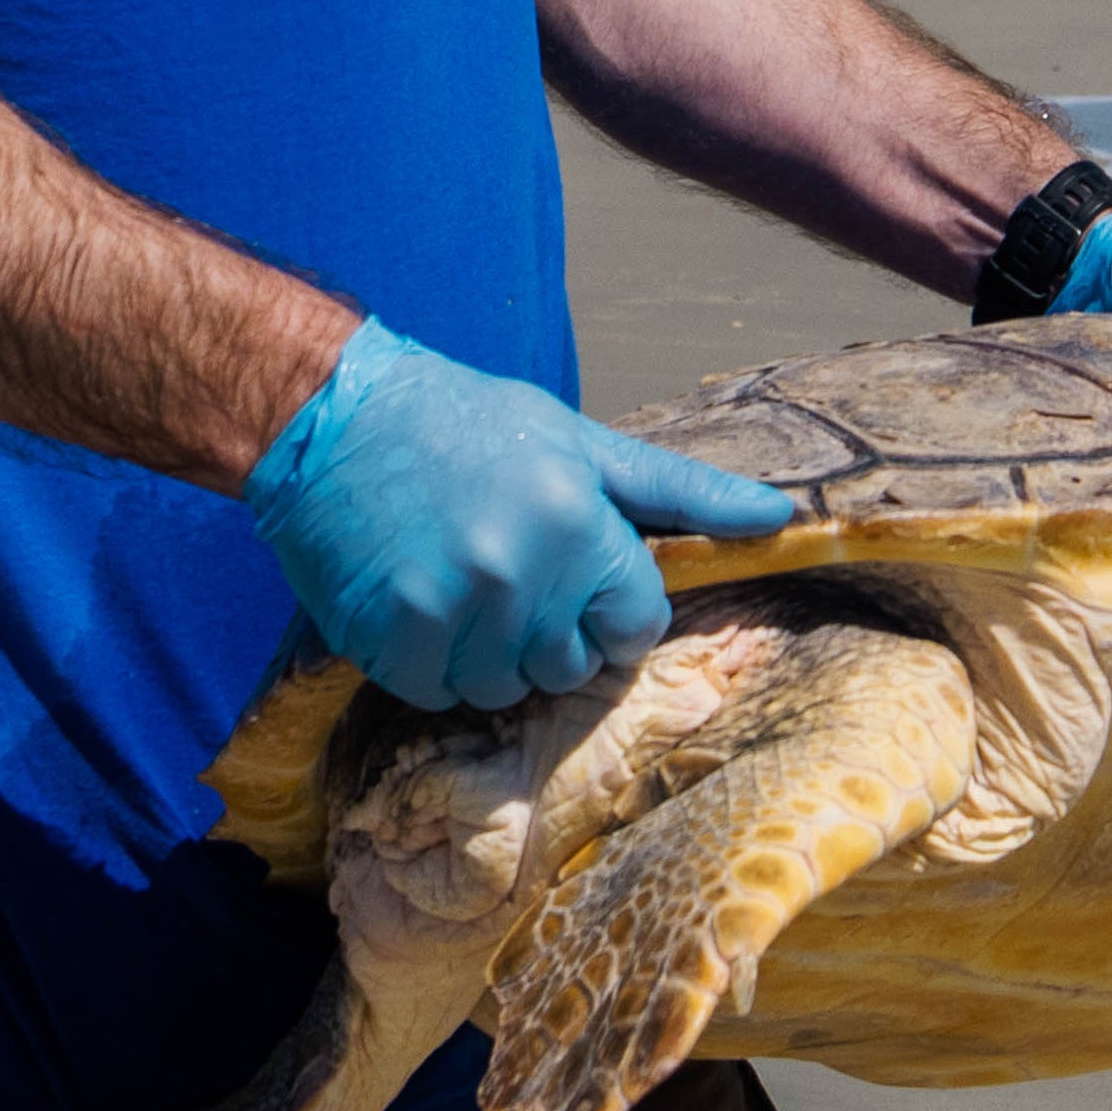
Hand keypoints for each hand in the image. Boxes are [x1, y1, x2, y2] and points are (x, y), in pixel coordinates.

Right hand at [240, 319, 798, 712]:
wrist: (333, 417)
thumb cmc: (467, 424)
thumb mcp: (582, 443)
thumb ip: (680, 492)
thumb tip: (778, 518)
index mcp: (581, 522)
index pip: (637, 625)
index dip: (608, 604)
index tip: (571, 570)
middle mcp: (523, 573)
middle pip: (571, 666)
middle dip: (547, 630)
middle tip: (505, 564)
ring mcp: (454, 611)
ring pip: (505, 688)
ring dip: (487, 652)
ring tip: (458, 577)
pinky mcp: (393, 639)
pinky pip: (440, 694)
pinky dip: (431, 662)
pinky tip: (418, 597)